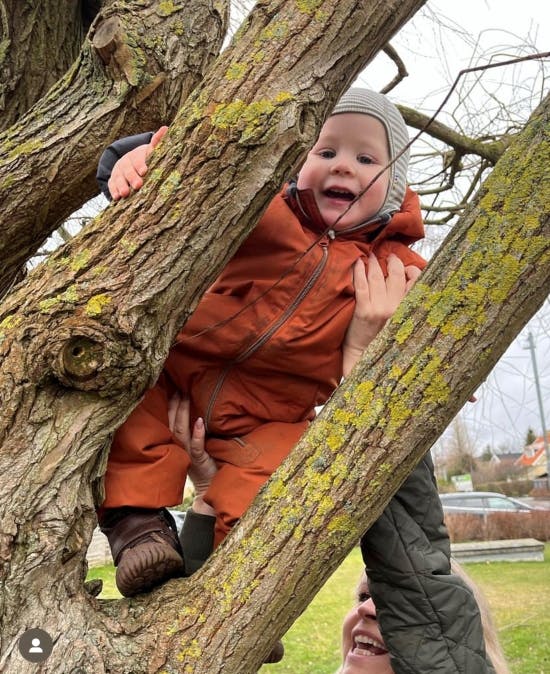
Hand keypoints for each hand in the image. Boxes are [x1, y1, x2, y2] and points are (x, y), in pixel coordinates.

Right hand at [108, 126, 167, 200]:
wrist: (129, 162)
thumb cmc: (145, 158)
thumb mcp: (150, 151)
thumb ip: (157, 142)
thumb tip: (165, 128)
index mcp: (136, 155)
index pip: (138, 159)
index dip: (140, 164)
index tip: (144, 171)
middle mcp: (126, 162)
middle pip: (128, 170)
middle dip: (132, 177)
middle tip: (138, 185)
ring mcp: (118, 171)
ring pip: (119, 178)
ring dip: (122, 185)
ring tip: (126, 194)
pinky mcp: (113, 180)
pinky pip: (112, 185)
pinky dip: (113, 191)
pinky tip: (117, 197)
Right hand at [168, 393, 216, 514]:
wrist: (209, 487)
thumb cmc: (204, 462)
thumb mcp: (194, 445)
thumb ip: (191, 430)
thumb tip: (194, 406)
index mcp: (176, 443)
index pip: (168, 422)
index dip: (169, 406)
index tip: (171, 388)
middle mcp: (178, 448)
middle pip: (171, 424)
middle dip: (174, 405)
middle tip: (178, 387)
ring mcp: (188, 454)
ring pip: (181, 432)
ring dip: (184, 414)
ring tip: (186, 397)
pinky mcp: (200, 461)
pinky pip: (197, 447)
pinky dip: (198, 434)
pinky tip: (200, 421)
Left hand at [343, 254, 420, 375]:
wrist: (364, 356)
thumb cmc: (381, 339)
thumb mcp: (401, 322)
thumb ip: (404, 303)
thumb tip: (408, 280)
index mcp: (407, 310)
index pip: (416, 282)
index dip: (412, 270)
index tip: (405, 267)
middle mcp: (395, 308)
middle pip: (396, 275)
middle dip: (393, 261)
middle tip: (388, 256)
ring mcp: (379, 308)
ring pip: (377, 276)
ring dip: (374, 262)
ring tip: (371, 255)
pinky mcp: (363, 310)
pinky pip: (361, 284)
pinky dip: (359, 270)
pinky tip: (358, 262)